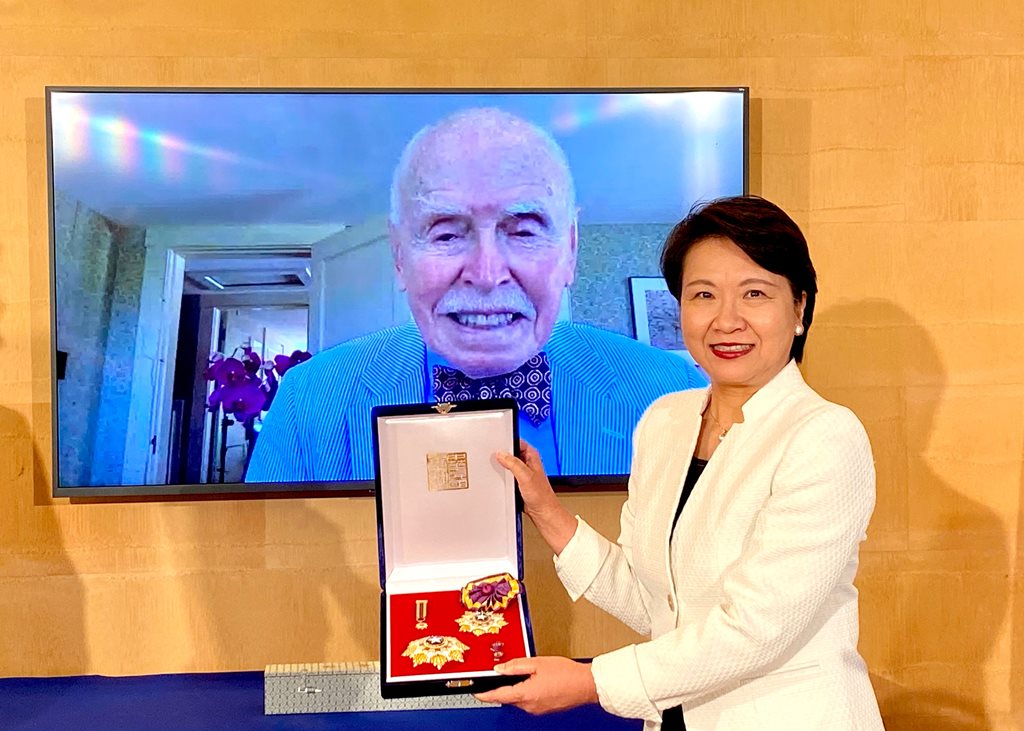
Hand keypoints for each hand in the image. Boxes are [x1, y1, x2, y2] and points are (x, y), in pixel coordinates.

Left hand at [473, 656, 597, 714]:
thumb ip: (515, 665)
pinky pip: (530, 701)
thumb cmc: (566, 674)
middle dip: (504, 686)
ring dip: (518, 688)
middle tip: (503, 673)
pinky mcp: (544, 709)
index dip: (484, 694)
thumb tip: (500, 668)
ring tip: (527, 674)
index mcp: (525, 694)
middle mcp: (530, 706)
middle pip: (508, 697)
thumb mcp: (537, 663)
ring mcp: (537, 709)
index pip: (498, 695)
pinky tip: (536, 681)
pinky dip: (528, 692)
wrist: (586, 685)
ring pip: (519, 699)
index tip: (476, 692)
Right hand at [496, 440, 556, 518]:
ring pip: (508, 464)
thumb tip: (501, 454)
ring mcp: (523, 472)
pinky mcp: (518, 480)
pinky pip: (507, 474)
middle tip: (494, 458)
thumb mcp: (525, 476)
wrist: (542, 511)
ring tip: (498, 469)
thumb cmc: (541, 495)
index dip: (506, 442)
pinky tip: (501, 479)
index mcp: (532, 455)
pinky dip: (503, 476)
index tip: (497, 445)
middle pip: (510, 453)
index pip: (517, 441)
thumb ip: (513, 463)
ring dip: (502, 467)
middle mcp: (528, 462)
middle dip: (502, 455)